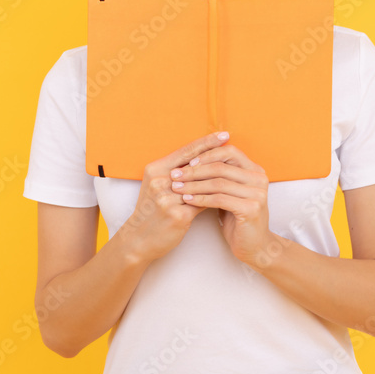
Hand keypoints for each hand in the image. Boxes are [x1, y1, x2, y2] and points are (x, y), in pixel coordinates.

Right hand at [119, 131, 230, 263]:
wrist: (139, 239)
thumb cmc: (151, 210)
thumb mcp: (157, 185)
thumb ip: (175, 172)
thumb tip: (201, 158)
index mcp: (155, 170)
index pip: (186, 151)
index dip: (206, 142)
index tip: (223, 134)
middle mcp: (160, 181)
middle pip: (195, 164)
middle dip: (216, 154)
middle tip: (234, 146)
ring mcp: (168, 199)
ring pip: (201, 185)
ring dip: (218, 179)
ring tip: (235, 171)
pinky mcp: (177, 216)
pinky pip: (203, 203)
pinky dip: (214, 199)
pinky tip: (227, 195)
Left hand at [169, 141, 273, 266]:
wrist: (254, 246)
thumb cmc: (238, 218)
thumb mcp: (230, 192)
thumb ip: (220, 176)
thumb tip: (192, 161)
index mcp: (255, 170)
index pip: (229, 151)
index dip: (207, 154)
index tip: (187, 162)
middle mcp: (259, 178)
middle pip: (221, 166)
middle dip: (194, 170)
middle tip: (175, 175)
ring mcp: (257, 193)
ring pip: (218, 182)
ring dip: (194, 184)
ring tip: (177, 188)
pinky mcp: (251, 208)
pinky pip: (219, 199)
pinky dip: (200, 198)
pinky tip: (187, 199)